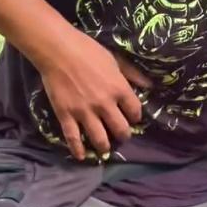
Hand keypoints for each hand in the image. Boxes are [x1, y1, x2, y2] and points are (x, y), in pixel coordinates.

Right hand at [39, 28, 151, 160]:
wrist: (57, 50)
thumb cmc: (88, 50)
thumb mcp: (115, 59)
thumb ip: (132, 74)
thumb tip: (149, 86)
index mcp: (119, 89)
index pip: (135, 111)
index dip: (135, 117)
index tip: (132, 118)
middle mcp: (105, 104)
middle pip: (120, 129)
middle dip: (123, 135)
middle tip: (121, 136)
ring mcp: (85, 112)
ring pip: (100, 139)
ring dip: (105, 146)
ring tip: (105, 147)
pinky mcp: (66, 115)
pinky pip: (73, 138)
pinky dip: (78, 150)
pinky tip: (81, 157)